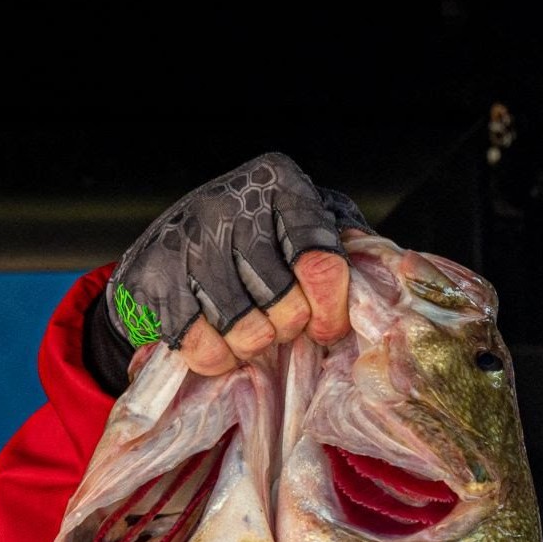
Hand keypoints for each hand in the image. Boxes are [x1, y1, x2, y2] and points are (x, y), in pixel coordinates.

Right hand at [107, 152, 360, 376]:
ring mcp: (185, 236)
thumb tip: (391, 279)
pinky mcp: (151, 273)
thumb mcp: (313, 225)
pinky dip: (215, 356)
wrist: (177, 239)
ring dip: (253, 344)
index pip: (321, 264)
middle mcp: (229, 203)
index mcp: (281, 185)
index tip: (326, 328)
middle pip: (283, 302)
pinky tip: (220, 344)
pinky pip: (197, 340)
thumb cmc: (267, 239)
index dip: (330, 310)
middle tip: (281, 321)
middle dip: (289, 325)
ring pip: (243, 326)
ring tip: (252, 331)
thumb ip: (349, 246)